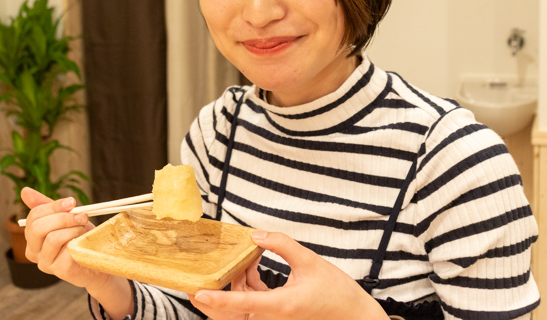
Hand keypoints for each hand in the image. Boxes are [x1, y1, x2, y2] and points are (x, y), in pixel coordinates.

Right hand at [21, 187, 106, 288]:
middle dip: (62, 217)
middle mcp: (33, 251)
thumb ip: (47, 206)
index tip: (71, 202)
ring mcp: (45, 262)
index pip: (34, 216)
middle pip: (38, 227)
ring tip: (85, 227)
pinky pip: (66, 250)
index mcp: (32, 236)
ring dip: (74, 228)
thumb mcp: (64, 218)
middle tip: (81, 215)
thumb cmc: (77, 236)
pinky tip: (84, 240)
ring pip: (53, 238)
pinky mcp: (59, 270)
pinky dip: (78, 240)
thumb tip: (24, 191)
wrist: (95, 259)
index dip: (53, 206)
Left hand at [190, 231, 388, 319]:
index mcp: (282, 305)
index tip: (199, 293)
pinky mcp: (275, 315)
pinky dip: (246, 285)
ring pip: (240, 305)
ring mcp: (274, 318)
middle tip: (193, 283)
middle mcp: (274, 316)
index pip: (243, 303)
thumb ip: (282, 245)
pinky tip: (252, 266)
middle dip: (211, 299)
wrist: (353, 315)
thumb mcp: (310, 261)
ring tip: (244, 258)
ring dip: (235, 283)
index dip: (218, 299)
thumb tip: (256, 235)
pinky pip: (251, 303)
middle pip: (232, 313)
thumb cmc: (337, 292)